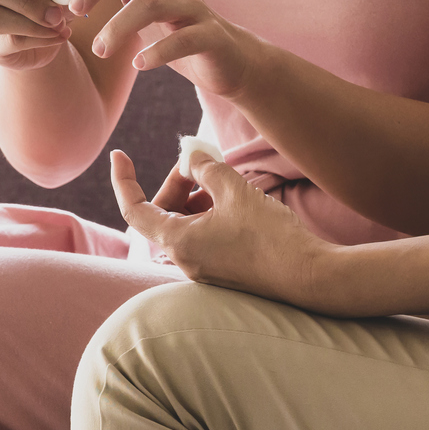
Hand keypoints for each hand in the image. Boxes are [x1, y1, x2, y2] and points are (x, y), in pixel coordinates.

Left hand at [64, 0, 268, 98]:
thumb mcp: (146, 5)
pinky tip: (139, 63)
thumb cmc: (179, 31)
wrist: (231, 61)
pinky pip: (182, 40)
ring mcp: (193, 8)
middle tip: (75, 8)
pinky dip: (157, 52)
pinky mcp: (210, 36)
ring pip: (153, 3)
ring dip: (119, 27)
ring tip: (101, 49)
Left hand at [112, 150, 337, 308]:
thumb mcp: (235, 190)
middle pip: (161, 213)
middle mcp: (185, 259)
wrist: (308, 275)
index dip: (123, 180)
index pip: (134, 210)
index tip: (120, 154)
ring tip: (220, 178)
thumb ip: (207, 168)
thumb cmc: (270, 235)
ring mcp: (203, 268)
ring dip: (193, 196)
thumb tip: (192, 158)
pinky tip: (232, 197)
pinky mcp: (221, 269)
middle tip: (198, 162)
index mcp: (179, 243)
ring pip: (183, 224)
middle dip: (175, 183)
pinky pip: (201, 235)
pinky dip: (208, 211)